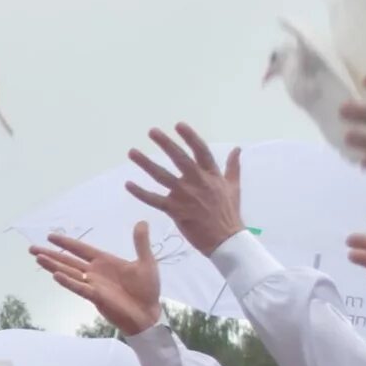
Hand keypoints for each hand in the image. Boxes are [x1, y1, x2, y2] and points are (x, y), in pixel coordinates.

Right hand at [29, 222, 163, 337]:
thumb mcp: (146, 262)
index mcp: (105, 262)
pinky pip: (79, 288)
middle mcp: (95, 272)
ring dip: (53, 265)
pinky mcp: (96, 297)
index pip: (80, 250)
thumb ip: (140, 243)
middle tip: (32, 248)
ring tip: (38, 258)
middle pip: (68, 261)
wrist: (149, 313)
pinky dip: (68, 282)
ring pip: (69, 273)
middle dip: (50, 254)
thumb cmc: (147, 289)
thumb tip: (142, 221)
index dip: (66, 243)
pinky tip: (56, 275)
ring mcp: (93, 285)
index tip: (50, 237)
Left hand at [126, 124, 244, 254]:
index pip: (200, 151)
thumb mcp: (234, 187)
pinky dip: (140, 193)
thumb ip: (233, 166)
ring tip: (132, 152)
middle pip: (179, 158)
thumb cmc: (230, 213)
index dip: (190, 137)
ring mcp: (185, 195)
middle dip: (165, 143)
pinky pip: (154, 200)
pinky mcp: (175, 210)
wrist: (226, 240)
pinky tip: (129, 184)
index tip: (178, 125)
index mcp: (212, 175)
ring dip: (145, 163)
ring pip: (162, 176)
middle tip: (152, 131)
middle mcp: (197, 181)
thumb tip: (237, 149)